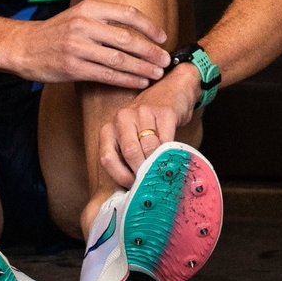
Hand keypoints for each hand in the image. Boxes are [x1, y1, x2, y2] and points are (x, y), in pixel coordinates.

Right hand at [0, 0, 168, 85]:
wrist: (23, 47)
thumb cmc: (55, 33)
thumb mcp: (77, 16)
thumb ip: (103, 21)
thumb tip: (138, 32)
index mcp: (88, 8)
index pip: (127, 14)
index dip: (149, 27)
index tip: (163, 37)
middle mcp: (83, 25)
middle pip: (127, 38)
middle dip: (151, 51)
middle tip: (165, 60)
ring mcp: (77, 47)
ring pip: (119, 59)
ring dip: (142, 68)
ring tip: (157, 74)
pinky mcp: (72, 67)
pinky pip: (107, 75)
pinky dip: (127, 80)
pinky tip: (138, 82)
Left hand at [97, 65, 200, 187]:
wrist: (172, 91)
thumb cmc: (148, 122)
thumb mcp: (131, 136)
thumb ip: (127, 158)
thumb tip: (132, 189)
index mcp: (110, 127)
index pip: (107, 158)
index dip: (120, 176)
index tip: (133, 187)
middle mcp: (122, 118)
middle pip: (129, 153)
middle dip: (141, 172)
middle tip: (151, 183)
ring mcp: (143, 113)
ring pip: (149, 148)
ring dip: (157, 165)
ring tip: (163, 174)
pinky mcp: (164, 112)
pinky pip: (167, 140)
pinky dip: (171, 154)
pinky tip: (173, 159)